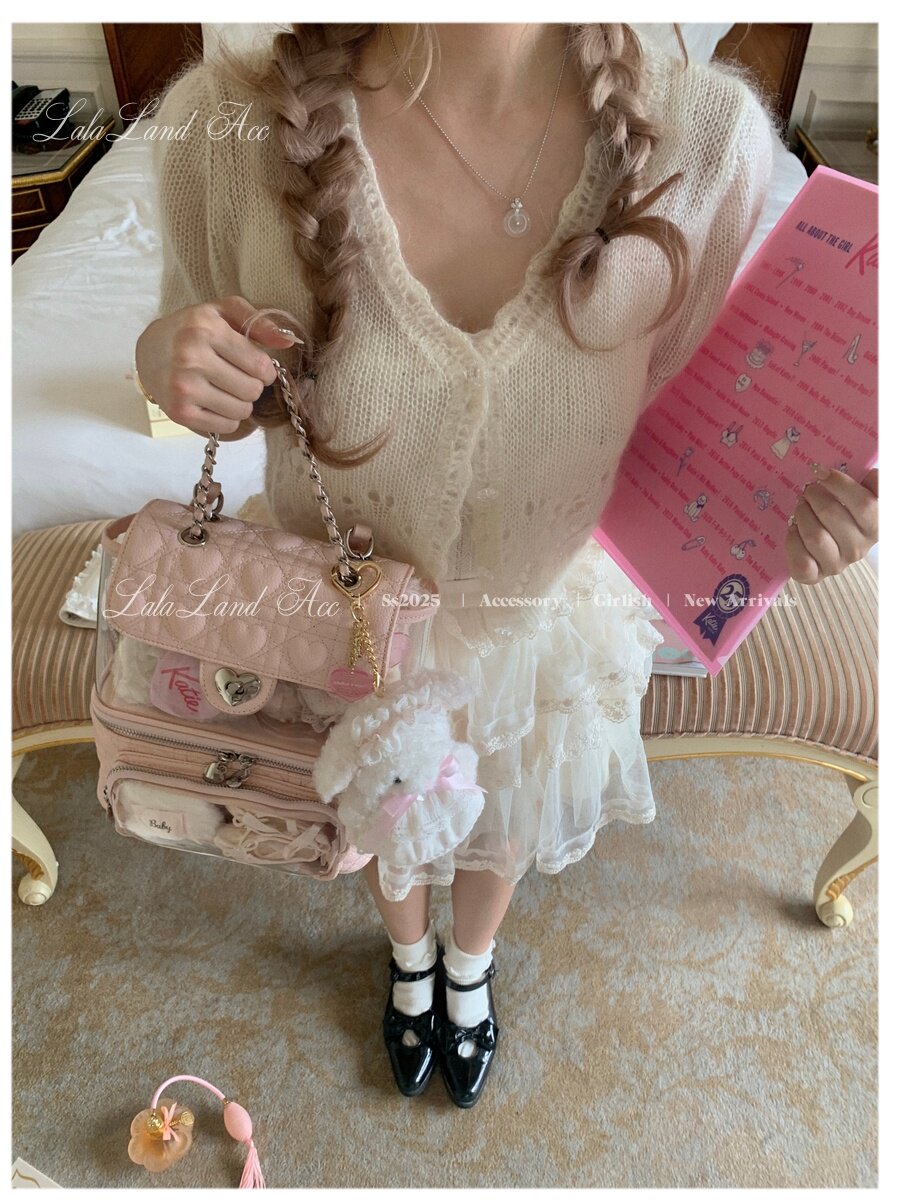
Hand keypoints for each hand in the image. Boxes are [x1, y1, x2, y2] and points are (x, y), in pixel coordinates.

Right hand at [134, 295, 295, 435]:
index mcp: (205, 329)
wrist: (150, 351)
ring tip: (225, 389)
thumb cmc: (193, 329)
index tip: (256, 367)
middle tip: (237, 377)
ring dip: (241, 403)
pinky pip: (226, 426)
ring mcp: (184, 387)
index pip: (260, 366)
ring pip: (241, 411)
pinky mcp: (179, 412)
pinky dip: (227, 418)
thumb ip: (258, 322)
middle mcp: (191, 358)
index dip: (266, 370)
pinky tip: (214, 402)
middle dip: (252, 386)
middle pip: (252, 391)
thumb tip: (289, 341)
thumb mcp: (223, 312)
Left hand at [785, 465, 877, 584]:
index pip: (864, 503)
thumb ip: (871, 485)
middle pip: (832, 514)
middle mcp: (858, 549)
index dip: (840, 483)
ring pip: (815, 536)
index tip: (820, 471)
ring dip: (801, 515)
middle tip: (807, 490)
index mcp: (875, 527)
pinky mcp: (814, 576)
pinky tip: (793, 529)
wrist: (828, 548)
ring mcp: (836, 565)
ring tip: (800, 506)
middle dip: (814, 496)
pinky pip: (801, 561)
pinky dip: (792, 541)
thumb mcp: (863, 498)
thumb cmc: (844, 517)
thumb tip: (872, 474)